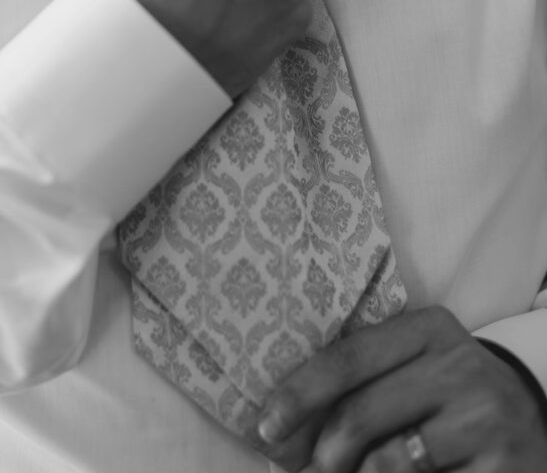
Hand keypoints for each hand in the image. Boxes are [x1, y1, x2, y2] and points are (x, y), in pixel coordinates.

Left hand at [255, 306, 546, 472]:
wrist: (527, 419)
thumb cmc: (446, 393)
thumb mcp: (411, 367)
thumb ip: (360, 381)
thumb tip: (282, 421)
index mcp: (427, 328)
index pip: (349, 357)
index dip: (301, 393)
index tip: (266, 426)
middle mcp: (458, 363)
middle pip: (361, 412)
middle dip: (318, 451)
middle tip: (297, 470)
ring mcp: (483, 415)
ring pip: (387, 460)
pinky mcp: (499, 464)